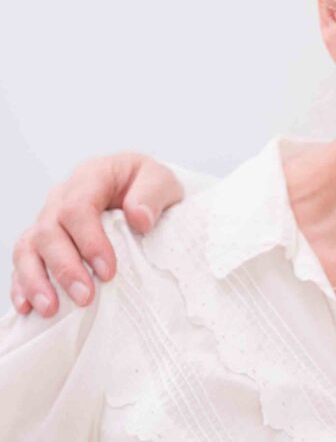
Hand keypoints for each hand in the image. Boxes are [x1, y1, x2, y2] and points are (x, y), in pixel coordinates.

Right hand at [10, 153, 182, 316]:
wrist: (144, 189)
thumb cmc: (150, 186)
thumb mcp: (162, 181)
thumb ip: (153, 194)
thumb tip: (138, 218)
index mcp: (92, 176)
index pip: (78, 207)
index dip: (89, 241)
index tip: (108, 272)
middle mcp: (62, 196)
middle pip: (49, 231)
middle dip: (65, 267)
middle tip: (85, 297)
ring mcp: (48, 218)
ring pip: (28, 247)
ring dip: (36, 280)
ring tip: (50, 309)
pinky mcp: (42, 239)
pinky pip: (23, 260)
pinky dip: (22, 283)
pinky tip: (26, 307)